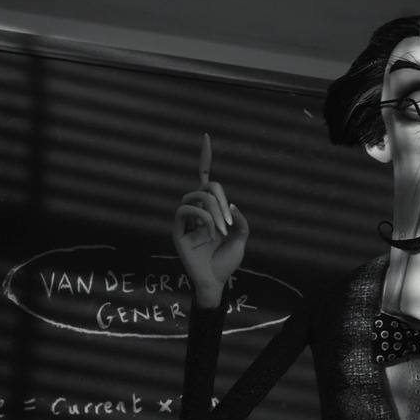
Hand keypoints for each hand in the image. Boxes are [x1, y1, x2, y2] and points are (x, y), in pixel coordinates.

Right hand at [172, 133, 248, 306]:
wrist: (217, 282)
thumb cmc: (227, 261)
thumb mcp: (242, 238)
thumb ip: (239, 219)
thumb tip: (230, 204)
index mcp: (210, 209)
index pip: (205, 178)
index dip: (204, 158)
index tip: (206, 137)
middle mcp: (196, 211)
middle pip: (204, 185)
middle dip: (218, 196)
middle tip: (229, 220)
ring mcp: (185, 220)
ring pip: (195, 196)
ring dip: (212, 210)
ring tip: (222, 229)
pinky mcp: (177, 231)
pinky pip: (185, 210)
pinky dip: (202, 217)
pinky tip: (212, 232)